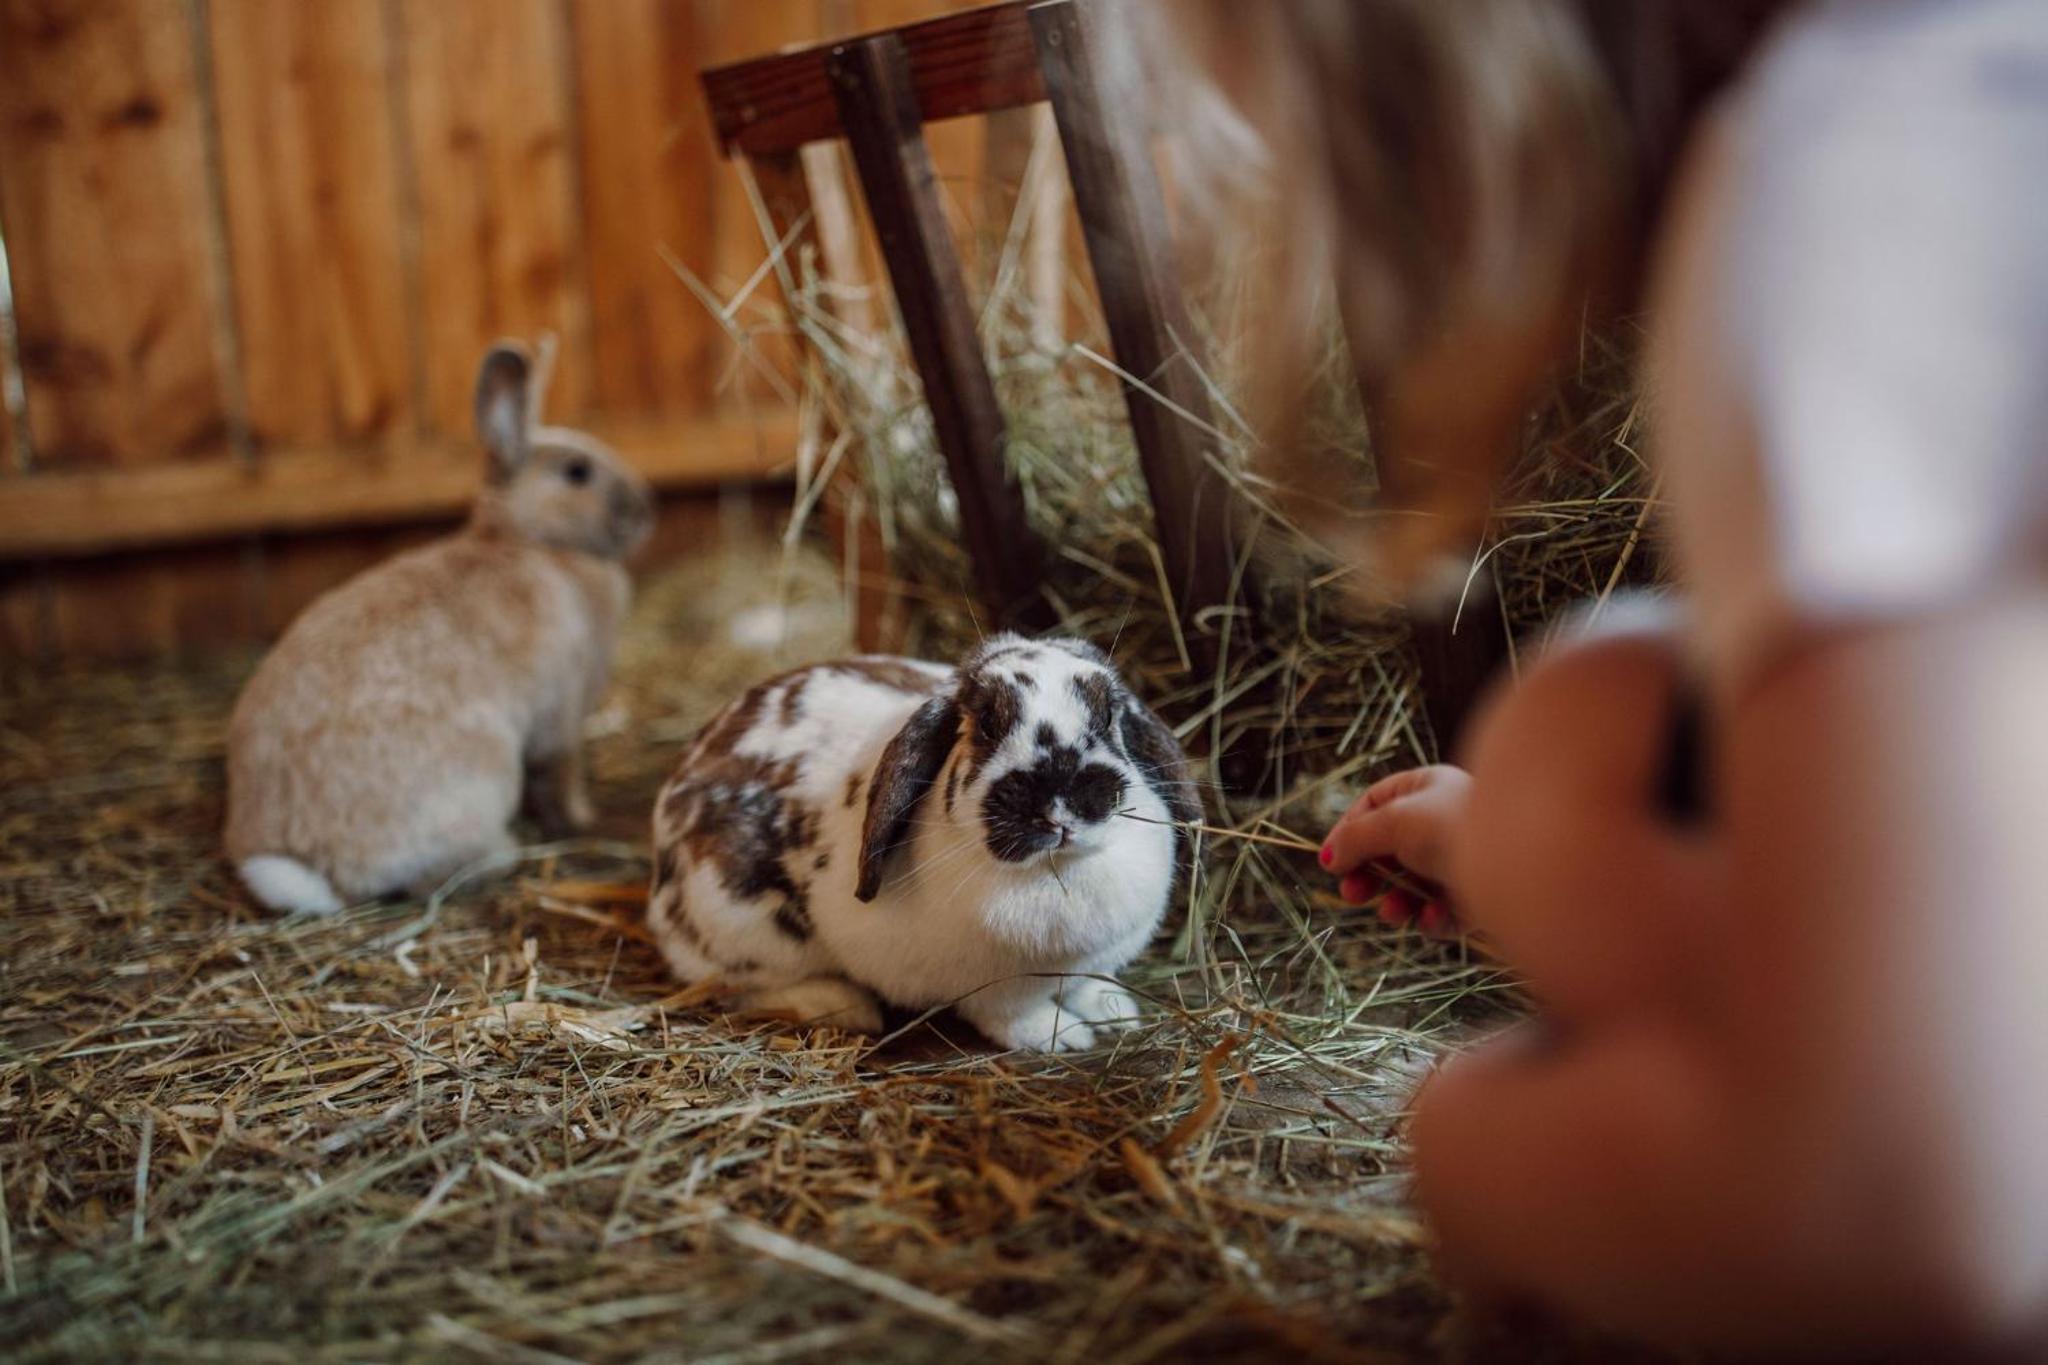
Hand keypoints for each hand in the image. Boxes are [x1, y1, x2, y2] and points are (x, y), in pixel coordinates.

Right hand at [1322, 764, 1471, 936]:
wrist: (1520, 865)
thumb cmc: (1452, 828)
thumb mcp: (1393, 822)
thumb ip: (1355, 839)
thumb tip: (1328, 857)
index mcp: (1428, 788)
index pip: (1375, 805)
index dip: (1348, 832)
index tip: (1328, 861)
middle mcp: (1444, 821)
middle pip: (1390, 850)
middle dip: (1369, 874)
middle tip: (1352, 893)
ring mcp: (1461, 859)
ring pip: (1413, 885)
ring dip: (1396, 902)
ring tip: (1392, 912)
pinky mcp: (1477, 896)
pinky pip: (1442, 911)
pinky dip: (1431, 920)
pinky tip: (1431, 920)